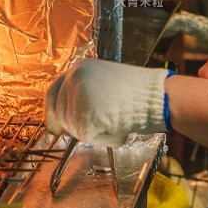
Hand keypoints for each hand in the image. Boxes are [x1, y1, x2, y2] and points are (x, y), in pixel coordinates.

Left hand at [44, 59, 168, 146]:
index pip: (52, 92)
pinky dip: (104, 138)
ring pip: (74, 129)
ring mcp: (78, 100)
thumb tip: (68, 114)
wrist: (156, 97)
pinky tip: (119, 126)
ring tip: (115, 119)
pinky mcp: (85, 119)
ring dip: (93, 131)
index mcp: (78, 69)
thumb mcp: (104, 79)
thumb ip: (83, 91)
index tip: (53, 126)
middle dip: (74, 125)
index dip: (51, 112)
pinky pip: (89, 138)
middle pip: (60, 114)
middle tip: (97, 126)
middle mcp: (74, 81)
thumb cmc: (137, 91)